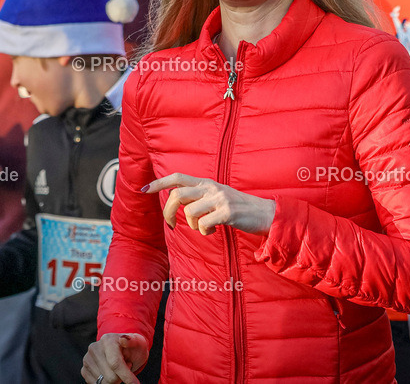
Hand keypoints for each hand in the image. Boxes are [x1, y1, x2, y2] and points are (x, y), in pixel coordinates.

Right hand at [82, 333, 148, 383]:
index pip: (115, 363)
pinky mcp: (84, 370)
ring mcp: (87, 359)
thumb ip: (133, 341)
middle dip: (122, 377)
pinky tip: (110, 372)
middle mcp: (94, 348)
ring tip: (118, 368)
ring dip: (115, 379)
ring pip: (103, 383)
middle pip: (110, 377)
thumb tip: (123, 340)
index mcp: (107, 340)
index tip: (135, 383)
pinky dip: (106, 382)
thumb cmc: (132, 348)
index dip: (126, 376)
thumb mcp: (138, 343)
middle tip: (126, 367)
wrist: (122, 350)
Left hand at [144, 173, 275, 235]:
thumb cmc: (238, 208)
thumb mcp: (217, 196)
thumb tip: (176, 203)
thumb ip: (198, 196)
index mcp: (206, 183)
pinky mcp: (227, 212)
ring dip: (193, 225)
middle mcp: (210, 188)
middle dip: (169, 212)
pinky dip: (205, 232)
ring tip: (205, 227)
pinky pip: (204, 225)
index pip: (177, 177)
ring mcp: (219, 199)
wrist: (264, 213)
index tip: (145, 190)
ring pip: (190, 213)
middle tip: (172, 225)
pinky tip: (214, 231)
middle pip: (177, 196)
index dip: (159, 183)